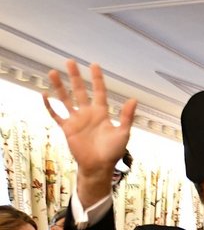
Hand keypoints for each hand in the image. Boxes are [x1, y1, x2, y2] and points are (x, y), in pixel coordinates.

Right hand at [43, 60, 136, 205]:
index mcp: (101, 113)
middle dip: (75, 77)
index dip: (97, 79)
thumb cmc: (112, 152)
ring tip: (53, 73)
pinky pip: (56, 115)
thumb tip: (133, 99)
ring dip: (59, 87)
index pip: (99, 91)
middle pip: (80, 91)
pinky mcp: (67, 129)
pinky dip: (50, 107)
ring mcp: (76, 120)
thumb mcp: (123, 133)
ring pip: (66, 99)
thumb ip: (126, 116)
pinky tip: (44, 95)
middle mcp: (88, 113)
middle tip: (70, 62)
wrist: (99, 167)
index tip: (94, 65)